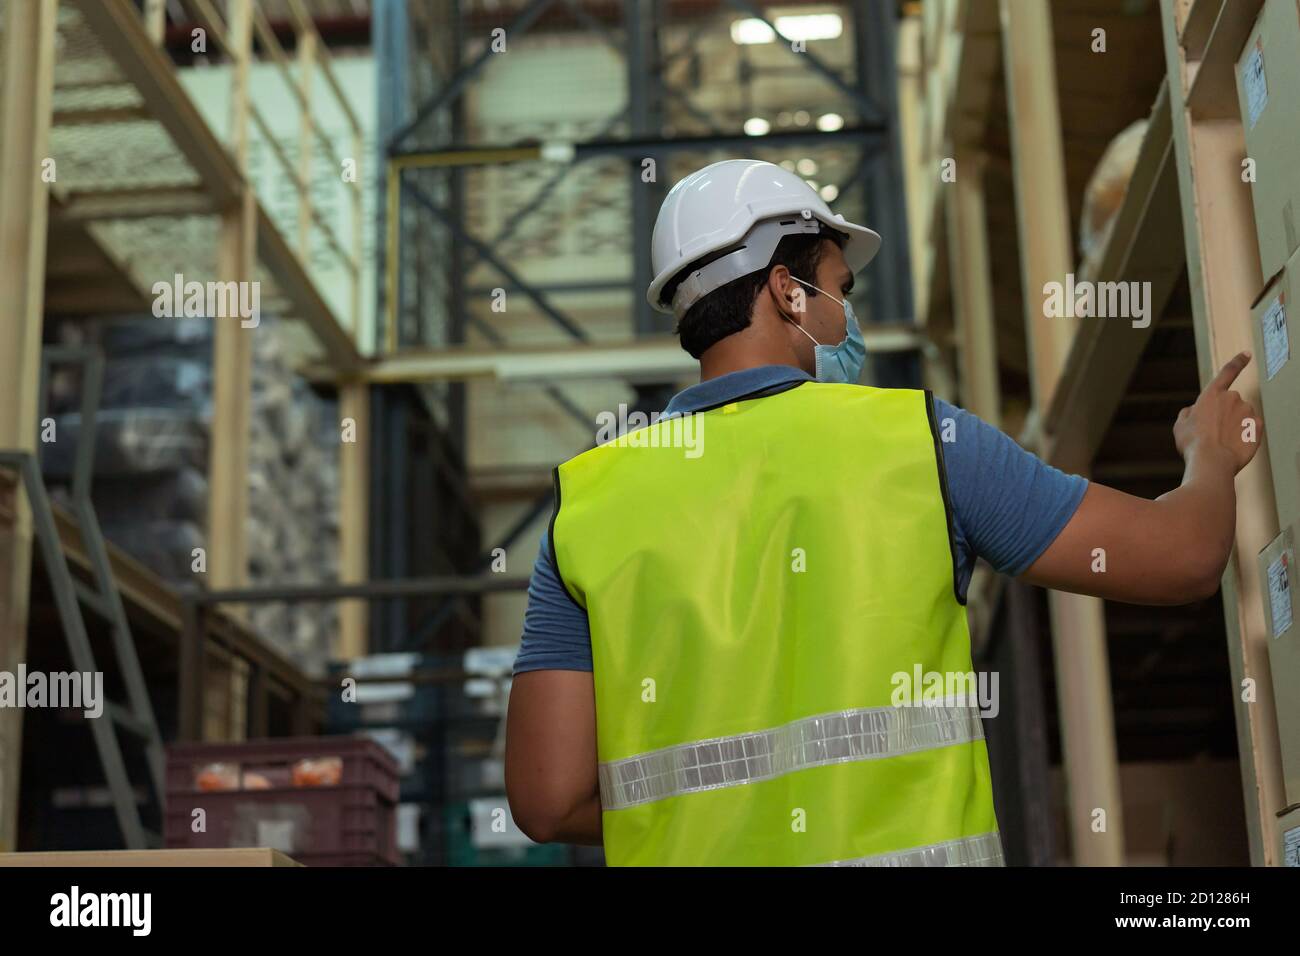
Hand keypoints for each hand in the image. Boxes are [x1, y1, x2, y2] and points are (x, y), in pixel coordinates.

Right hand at [1173, 351, 1260, 473]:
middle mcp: (1233, 398)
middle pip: (1230, 404)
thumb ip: (1188, 412)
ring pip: (1241, 417)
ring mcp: (1248, 412)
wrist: (1211, 462)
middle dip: (1224, 415)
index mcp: (1212, 394)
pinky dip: (1243, 436)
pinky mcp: (1258, 427)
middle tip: (1211, 434)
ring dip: (1233, 426)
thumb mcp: (1180, 425)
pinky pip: (1251, 429)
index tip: (1247, 354)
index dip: (1238, 361)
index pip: (1227, 372)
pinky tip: (1232, 447)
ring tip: (1221, 444)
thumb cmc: (1193, 443)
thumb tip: (1194, 410)